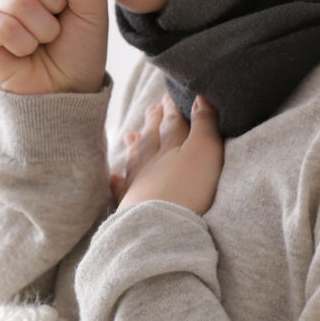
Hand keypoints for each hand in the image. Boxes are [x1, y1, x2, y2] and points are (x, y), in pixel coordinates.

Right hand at [0, 0, 109, 95]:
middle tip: (56, 25)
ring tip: (42, 41)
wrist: (69, 90)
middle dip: (51, 4)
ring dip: (40, 29)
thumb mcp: (91, 5)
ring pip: (14, 0)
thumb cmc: (81, 46)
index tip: (69, 0)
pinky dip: (21, 43)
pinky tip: (24, 52)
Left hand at [110, 92, 222, 215]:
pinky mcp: (130, 206)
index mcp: (171, 145)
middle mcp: (151, 160)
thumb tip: (201, 97)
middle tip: (152, 108)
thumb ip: (204, 124)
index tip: (169, 96)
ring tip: (131, 135)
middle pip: (153, 136)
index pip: (172, 122)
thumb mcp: (205, 151)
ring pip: (136, 159)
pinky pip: (122, 190)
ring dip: (135, 145)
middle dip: (154, 121)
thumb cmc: (187, 187)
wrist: (159, 224)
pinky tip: (114, 178)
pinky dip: (118, 183)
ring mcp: (137, 182)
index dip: (172, 108)